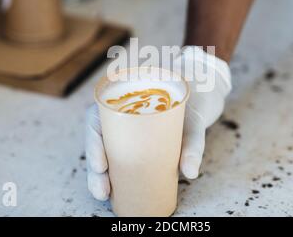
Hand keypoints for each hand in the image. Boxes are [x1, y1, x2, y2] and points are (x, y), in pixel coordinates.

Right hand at [85, 46, 231, 199]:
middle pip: (96, 140)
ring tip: (104, 193)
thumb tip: (190, 173)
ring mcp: (125, 129)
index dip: (93, 143)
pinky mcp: (133, 142)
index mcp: (125, 99)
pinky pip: (116, 156)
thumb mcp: (193, 119)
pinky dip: (111, 173)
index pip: (96, 118)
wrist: (199, 98)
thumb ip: (193, 143)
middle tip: (102, 190)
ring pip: (103, 151)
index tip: (101, 165)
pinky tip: (111, 190)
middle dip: (94, 168)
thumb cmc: (191, 103)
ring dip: (98, 175)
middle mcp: (119, 114)